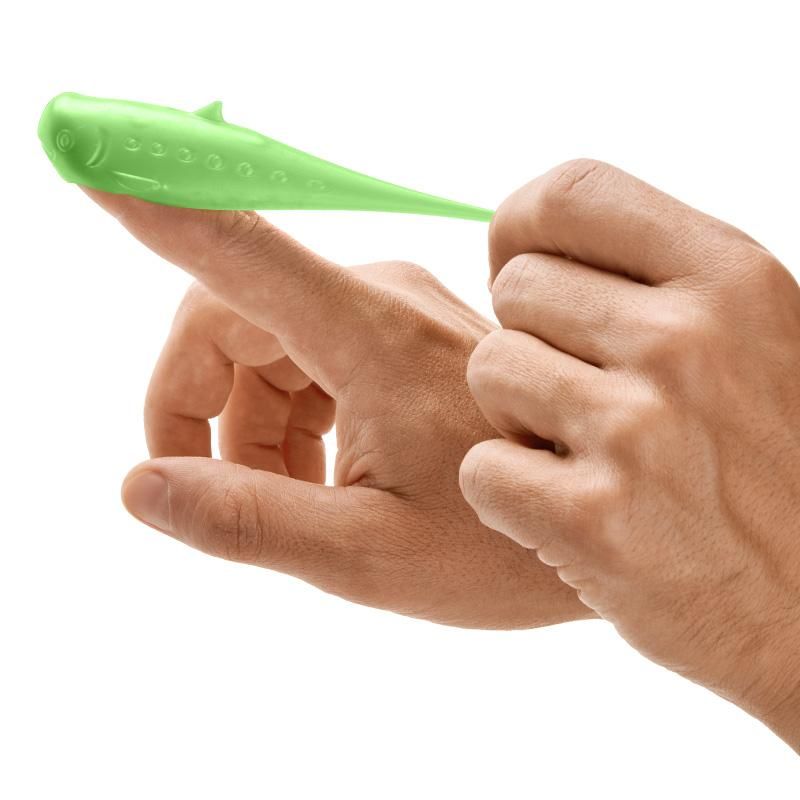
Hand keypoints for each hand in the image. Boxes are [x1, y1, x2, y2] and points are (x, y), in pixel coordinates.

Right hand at [85, 189, 590, 628]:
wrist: (601, 523)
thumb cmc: (502, 548)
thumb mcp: (366, 553)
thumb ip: (248, 518)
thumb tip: (142, 486)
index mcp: (367, 337)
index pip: (235, 255)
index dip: (157, 213)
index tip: (94, 165)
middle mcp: (377, 303)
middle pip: (227, 315)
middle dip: (194, 404)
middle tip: (210, 492)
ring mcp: (393, 317)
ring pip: (265, 346)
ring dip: (247, 427)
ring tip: (288, 502)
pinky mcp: (404, 339)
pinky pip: (307, 360)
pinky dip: (287, 421)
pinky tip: (320, 480)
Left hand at [459, 160, 799, 746]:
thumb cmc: (774, 465)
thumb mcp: (756, 337)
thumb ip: (657, 280)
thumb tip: (521, 240)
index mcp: (730, 275)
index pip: (569, 191)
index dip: (521, 229)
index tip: (526, 278)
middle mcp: (687, 340)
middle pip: (514, 288)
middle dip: (529, 340)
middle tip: (581, 397)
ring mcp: (640, 430)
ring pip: (488, 369)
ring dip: (516, 418)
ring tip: (581, 456)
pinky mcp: (596, 521)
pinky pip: (482, 468)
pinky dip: (506, 496)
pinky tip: (567, 514)